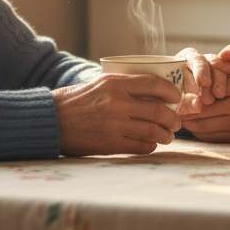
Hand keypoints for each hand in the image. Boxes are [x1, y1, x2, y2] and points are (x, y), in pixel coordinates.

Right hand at [52, 73, 181, 155]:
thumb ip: (125, 86)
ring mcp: (115, 124)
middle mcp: (118, 102)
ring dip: (166, 134)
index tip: (176, 97)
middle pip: (159, 110)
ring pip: (154, 130)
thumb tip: (153, 91)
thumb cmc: (77, 100)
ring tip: (168, 135)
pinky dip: (151, 146)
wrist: (53, 120)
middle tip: (176, 122)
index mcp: (116, 83)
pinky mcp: (111, 143)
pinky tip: (151, 144)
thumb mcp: (100, 83)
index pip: (155, 84)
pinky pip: (141, 146)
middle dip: (173, 118)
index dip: (171, 91)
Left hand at [179, 45, 229, 143]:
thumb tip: (220, 55)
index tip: (178, 90)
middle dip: (184, 109)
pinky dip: (199, 132)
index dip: (190, 92)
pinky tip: (193, 125)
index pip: (207, 91)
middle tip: (171, 106)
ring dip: (189, 122)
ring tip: (179, 115)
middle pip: (201, 112)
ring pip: (204, 127)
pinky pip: (213, 138)